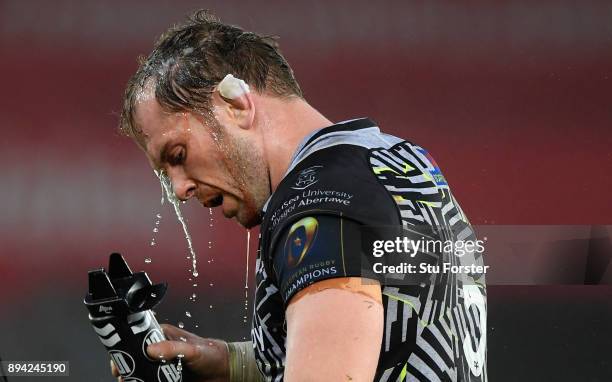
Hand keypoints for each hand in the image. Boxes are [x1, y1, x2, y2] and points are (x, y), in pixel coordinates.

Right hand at [110, 324, 229, 381]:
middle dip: (126, 368)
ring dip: (133, 379)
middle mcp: (160, 351)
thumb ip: (172, 348)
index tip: (118, 361)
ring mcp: (162, 367)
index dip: (125, 350)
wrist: (225, 372)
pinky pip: (150, 381)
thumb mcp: (192, 349)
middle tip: (122, 376)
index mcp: (163, 336)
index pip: (137, 339)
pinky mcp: (166, 380)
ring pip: (141, 373)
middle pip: (135, 359)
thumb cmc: (211, 353)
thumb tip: (150, 349)